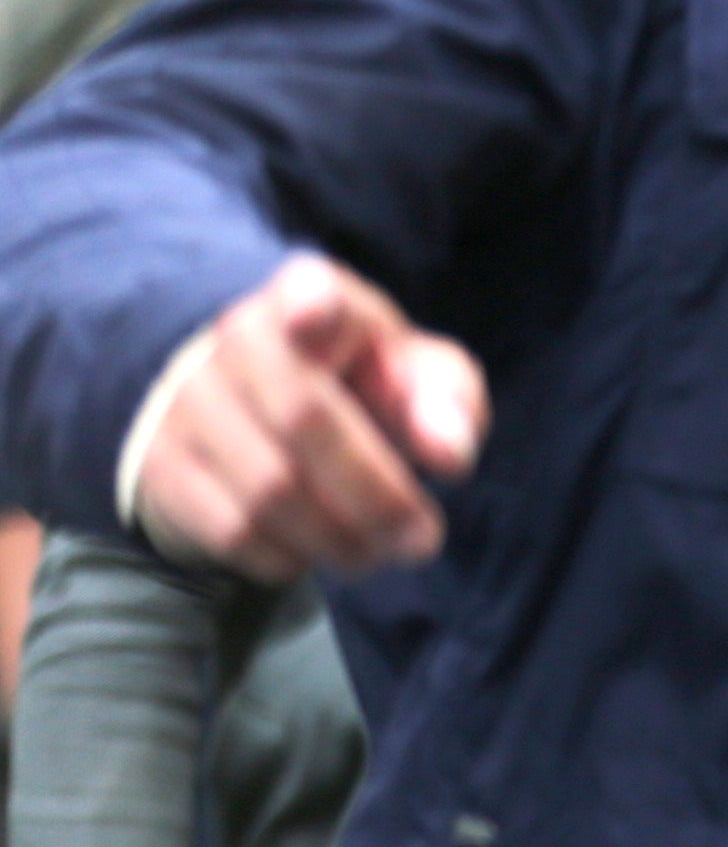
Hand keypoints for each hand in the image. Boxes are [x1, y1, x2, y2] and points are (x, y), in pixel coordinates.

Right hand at [131, 252, 484, 580]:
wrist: (253, 401)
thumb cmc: (361, 383)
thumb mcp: (416, 375)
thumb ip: (446, 400)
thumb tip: (449, 453)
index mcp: (314, 297)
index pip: (306, 290)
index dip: (310, 304)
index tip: (315, 315)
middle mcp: (237, 337)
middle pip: (304, 422)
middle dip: (376, 497)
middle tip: (421, 539)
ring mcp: (186, 399)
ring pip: (267, 491)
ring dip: (338, 539)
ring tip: (378, 551)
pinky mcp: (160, 462)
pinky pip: (230, 530)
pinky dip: (287, 556)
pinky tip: (317, 551)